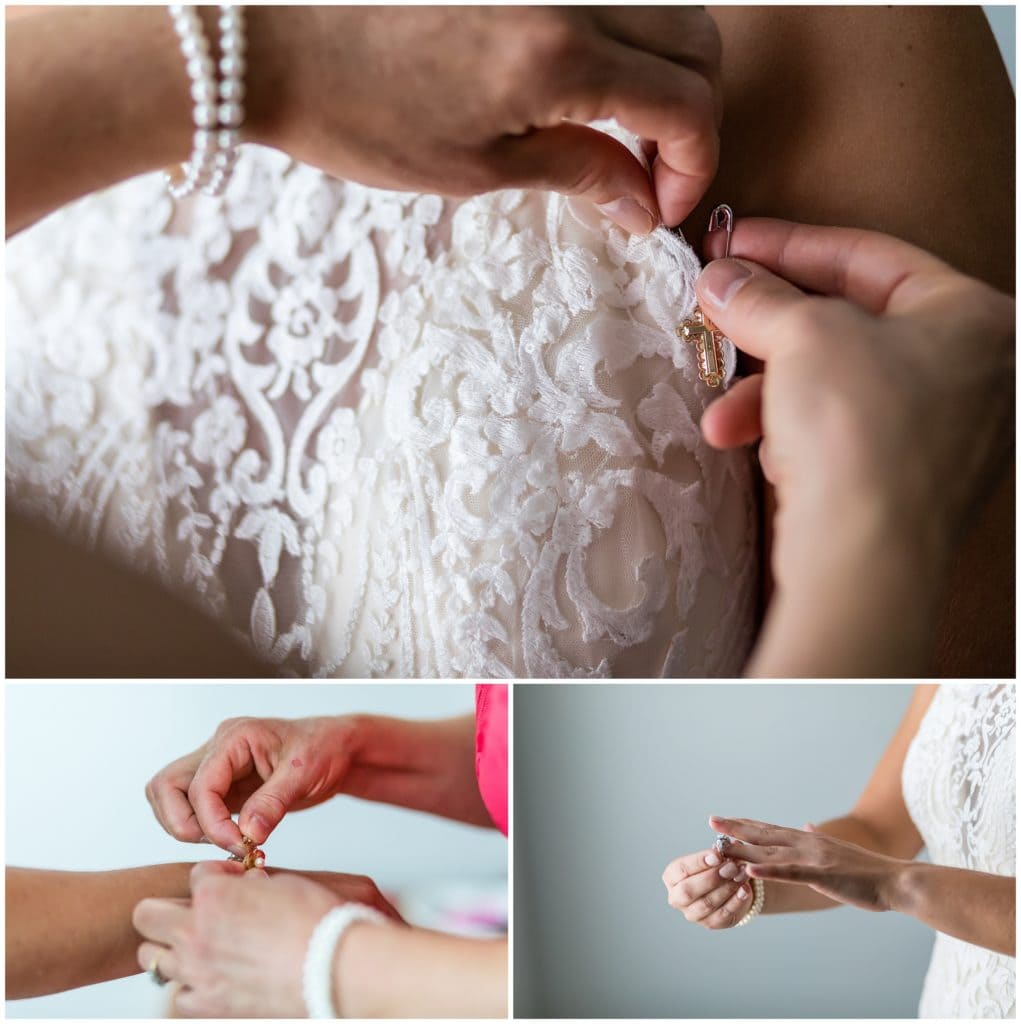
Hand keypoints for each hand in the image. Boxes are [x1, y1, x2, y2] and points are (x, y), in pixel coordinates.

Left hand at [133, 862, 399, 1017]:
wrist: (333, 969)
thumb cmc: (317, 924)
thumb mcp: (285, 884)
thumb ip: (253, 883)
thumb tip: (247, 885)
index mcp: (215, 895)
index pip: (195, 874)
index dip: (216, 875)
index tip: (233, 882)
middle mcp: (196, 933)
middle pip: (146, 914)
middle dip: (167, 908)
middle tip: (193, 912)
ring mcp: (196, 973)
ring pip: (150, 958)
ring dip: (171, 948)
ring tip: (201, 947)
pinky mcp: (207, 1006)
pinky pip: (179, 995)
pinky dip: (191, 986)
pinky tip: (214, 979)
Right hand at [146, 715, 361, 854]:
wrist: (339, 749)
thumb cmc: (325, 748)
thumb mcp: (304, 773)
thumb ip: (273, 802)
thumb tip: (246, 835)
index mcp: (235, 737)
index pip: (199, 784)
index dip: (212, 821)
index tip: (238, 845)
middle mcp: (218, 749)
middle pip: (167, 787)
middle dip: (184, 823)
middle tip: (223, 843)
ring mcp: (217, 767)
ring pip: (170, 797)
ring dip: (187, 827)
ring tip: (228, 841)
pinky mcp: (223, 786)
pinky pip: (191, 808)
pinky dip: (201, 828)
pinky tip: (231, 838)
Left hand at [243, 6, 721, 229]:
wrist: (276, 40)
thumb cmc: (361, 114)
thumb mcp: (476, 167)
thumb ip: (579, 173)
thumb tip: (643, 204)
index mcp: (560, 57)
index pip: (688, 104)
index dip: (695, 166)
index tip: (664, 207)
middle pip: (697, 40)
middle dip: (692, 117)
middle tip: (650, 172)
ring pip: (663, 6)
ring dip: (664, 72)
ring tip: (619, 131)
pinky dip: (624, 37)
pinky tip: (588, 82)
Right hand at [661, 846, 754, 928]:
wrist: (727, 887)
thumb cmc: (715, 867)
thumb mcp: (715, 856)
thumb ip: (720, 851)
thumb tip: (729, 846)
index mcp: (672, 877)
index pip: (681, 869)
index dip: (698, 862)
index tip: (717, 855)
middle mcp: (677, 897)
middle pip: (688, 890)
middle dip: (712, 878)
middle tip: (731, 866)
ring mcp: (692, 914)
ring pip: (707, 903)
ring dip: (727, 888)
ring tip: (742, 874)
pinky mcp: (710, 924)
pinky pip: (723, 915)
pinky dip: (736, 901)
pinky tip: (745, 889)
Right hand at [697, 219, 1013, 592]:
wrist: (866, 559)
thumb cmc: (861, 430)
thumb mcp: (804, 336)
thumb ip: (762, 296)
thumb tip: (721, 277)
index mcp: (974, 316)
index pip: (870, 257)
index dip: (790, 245)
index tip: (733, 244)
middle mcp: (972, 372)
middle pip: (848, 324)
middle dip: (768, 332)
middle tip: (714, 320)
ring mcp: (942, 431)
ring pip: (836, 386)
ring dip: (766, 397)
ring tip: (720, 416)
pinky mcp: (906, 480)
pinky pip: (840, 433)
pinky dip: (792, 435)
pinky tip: (763, 454)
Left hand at [709, 815, 907, 911]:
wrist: (895, 881)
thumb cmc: (868, 872)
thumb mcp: (838, 851)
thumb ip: (818, 839)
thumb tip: (808, 826)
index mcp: (809, 840)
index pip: (770, 829)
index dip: (746, 824)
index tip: (725, 820)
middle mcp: (806, 843)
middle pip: (764, 834)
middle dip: (736, 829)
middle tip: (711, 822)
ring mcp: (812, 858)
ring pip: (770, 853)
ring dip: (743, 849)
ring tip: (719, 845)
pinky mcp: (821, 875)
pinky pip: (789, 873)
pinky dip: (768, 872)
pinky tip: (749, 871)